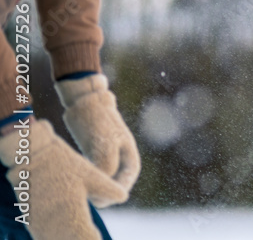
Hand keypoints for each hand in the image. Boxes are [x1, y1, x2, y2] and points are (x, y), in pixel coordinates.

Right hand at [0, 119, 127, 239]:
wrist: (32, 157)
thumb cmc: (65, 165)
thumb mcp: (92, 176)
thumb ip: (109, 190)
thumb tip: (124, 197)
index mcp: (75, 214)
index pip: (89, 239)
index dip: (96, 239)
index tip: (100, 236)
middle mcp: (57, 223)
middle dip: (83, 239)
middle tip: (92, 235)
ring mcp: (40, 223)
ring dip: (68, 239)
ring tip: (80, 234)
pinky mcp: (30, 219)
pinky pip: (41, 235)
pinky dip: (53, 236)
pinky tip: (61, 232)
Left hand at [56, 74, 140, 191]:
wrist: (88, 103)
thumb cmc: (99, 121)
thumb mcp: (104, 143)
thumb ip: (106, 166)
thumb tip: (102, 184)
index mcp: (130, 160)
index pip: (124, 186)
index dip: (111, 195)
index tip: (96, 200)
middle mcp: (122, 163)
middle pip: (112, 186)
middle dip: (99, 193)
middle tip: (82, 198)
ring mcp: (109, 160)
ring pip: (100, 181)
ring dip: (90, 186)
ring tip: (75, 188)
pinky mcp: (95, 158)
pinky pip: (91, 175)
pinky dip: (83, 178)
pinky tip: (71, 177)